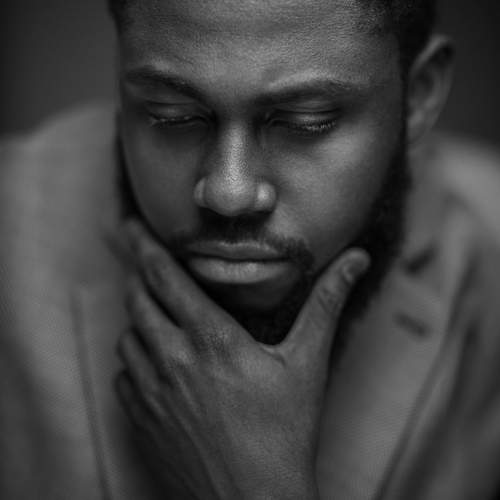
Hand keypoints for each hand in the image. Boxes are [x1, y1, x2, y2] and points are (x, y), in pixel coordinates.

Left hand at [116, 220, 368, 499]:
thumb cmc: (285, 431)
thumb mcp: (309, 362)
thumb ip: (327, 304)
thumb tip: (356, 259)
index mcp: (211, 339)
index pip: (165, 278)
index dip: (145, 247)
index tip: (132, 227)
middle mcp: (173, 360)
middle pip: (137, 300)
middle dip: (137, 275)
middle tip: (144, 265)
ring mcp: (152, 392)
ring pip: (127, 336)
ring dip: (137, 318)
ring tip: (155, 313)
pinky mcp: (142, 420)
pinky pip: (123, 375)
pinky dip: (133, 358)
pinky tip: (153, 361)